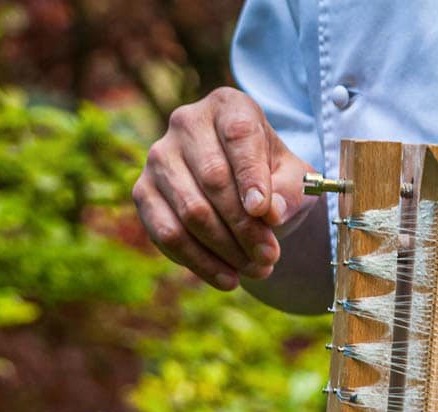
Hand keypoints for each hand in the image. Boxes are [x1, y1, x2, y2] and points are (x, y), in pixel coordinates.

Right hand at [133, 87, 316, 290]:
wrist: (244, 189)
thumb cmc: (274, 177)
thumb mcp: (295, 180)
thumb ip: (289, 192)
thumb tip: (268, 212)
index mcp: (229, 107)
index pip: (239, 136)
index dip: (252, 177)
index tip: (265, 214)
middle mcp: (186, 123)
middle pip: (213, 179)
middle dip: (245, 227)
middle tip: (270, 257)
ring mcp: (159, 157)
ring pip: (190, 210)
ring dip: (226, 249)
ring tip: (257, 270)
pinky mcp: (142, 191)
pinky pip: (167, 233)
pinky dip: (200, 262)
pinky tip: (228, 279)